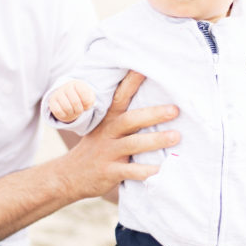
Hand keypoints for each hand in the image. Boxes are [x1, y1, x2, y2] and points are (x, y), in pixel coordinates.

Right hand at [49, 80, 95, 122]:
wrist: (70, 99)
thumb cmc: (81, 98)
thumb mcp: (89, 98)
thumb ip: (90, 101)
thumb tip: (86, 105)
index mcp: (77, 84)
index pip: (84, 93)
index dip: (87, 102)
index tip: (86, 103)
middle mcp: (66, 86)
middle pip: (76, 102)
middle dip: (80, 110)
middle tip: (80, 110)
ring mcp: (58, 94)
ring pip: (67, 108)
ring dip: (72, 113)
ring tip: (73, 111)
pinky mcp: (52, 102)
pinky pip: (58, 112)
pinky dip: (65, 115)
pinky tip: (67, 112)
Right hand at [60, 71, 179, 198]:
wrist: (69, 177)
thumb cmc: (96, 149)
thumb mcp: (103, 129)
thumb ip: (122, 116)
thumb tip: (155, 100)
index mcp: (108, 119)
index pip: (120, 96)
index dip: (131, 82)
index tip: (145, 68)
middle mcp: (107, 133)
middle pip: (130, 120)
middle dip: (153, 114)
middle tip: (175, 110)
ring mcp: (107, 153)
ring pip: (132, 144)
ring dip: (154, 140)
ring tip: (175, 136)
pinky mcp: (109, 172)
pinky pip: (129, 171)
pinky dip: (145, 171)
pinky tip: (161, 171)